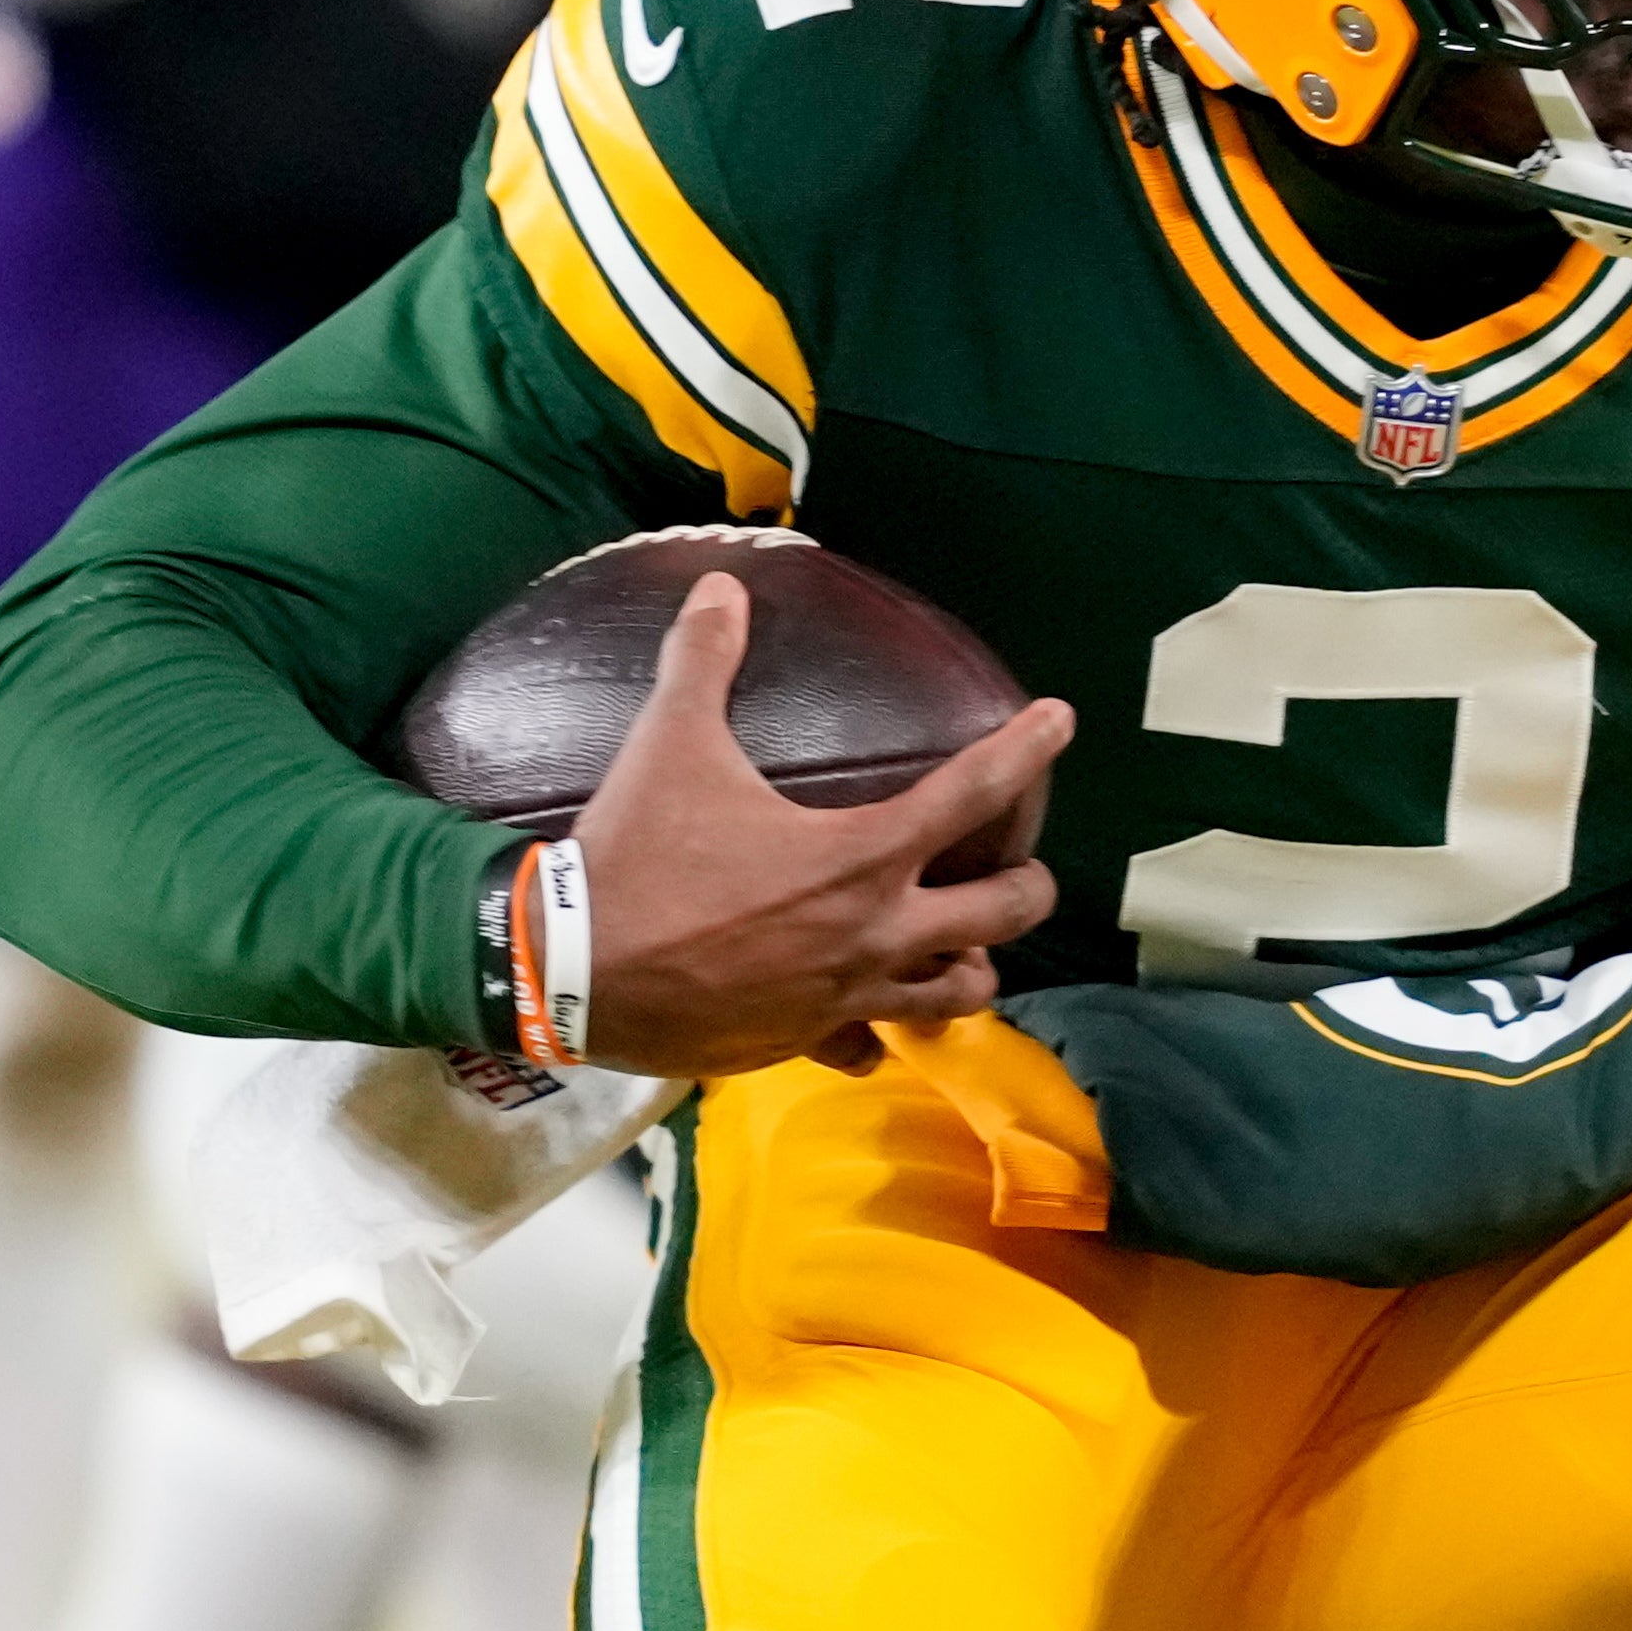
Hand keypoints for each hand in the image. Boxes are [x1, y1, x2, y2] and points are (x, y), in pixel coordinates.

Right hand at [571, 574, 1070, 1076]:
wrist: (569, 969)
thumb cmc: (634, 855)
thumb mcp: (669, 743)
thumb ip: (703, 660)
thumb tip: (718, 584)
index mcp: (862, 856)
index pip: (975, 793)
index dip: (1028, 749)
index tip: (1061, 721)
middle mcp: (875, 933)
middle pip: (1005, 913)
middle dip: (1027, 884)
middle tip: (1018, 863)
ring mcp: (846, 996)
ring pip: (958, 996)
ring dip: (971, 966)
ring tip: (963, 942)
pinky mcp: (804, 1042)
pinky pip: (869, 1046)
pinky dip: (879, 1031)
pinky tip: (870, 1015)